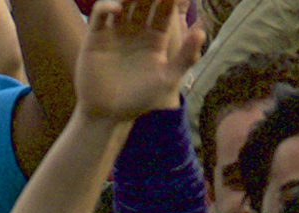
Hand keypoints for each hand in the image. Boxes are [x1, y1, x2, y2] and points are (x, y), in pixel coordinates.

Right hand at [75, 0, 203, 123]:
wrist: (107, 115)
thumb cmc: (138, 101)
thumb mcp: (167, 80)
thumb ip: (185, 57)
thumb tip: (202, 32)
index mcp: (155, 37)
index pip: (165, 8)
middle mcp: (136, 30)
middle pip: (145, 0)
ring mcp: (116, 31)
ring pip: (124, 1)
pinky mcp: (96, 35)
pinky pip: (101, 12)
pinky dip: (107, 5)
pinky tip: (118, 9)